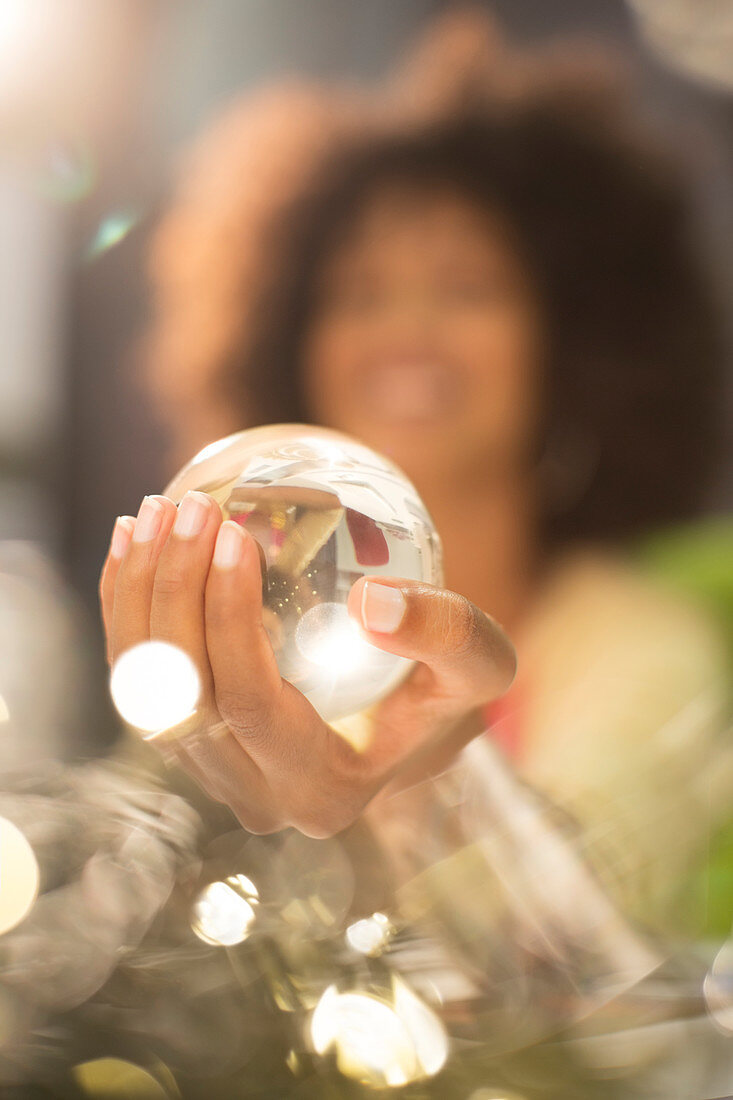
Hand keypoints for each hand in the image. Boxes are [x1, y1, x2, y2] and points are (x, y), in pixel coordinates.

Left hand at [99, 492, 515, 837]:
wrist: (413, 728)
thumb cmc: (449, 693)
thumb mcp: (479, 663)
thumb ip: (444, 633)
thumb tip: (370, 600)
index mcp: (322, 790)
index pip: (251, 703)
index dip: (228, 618)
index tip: (231, 534)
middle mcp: (255, 797)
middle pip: (184, 697)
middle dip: (172, 594)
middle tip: (187, 509)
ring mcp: (214, 776)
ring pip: (146, 692)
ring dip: (137, 598)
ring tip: (152, 513)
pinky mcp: (191, 745)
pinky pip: (139, 682)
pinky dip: (126, 611)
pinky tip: (131, 544)